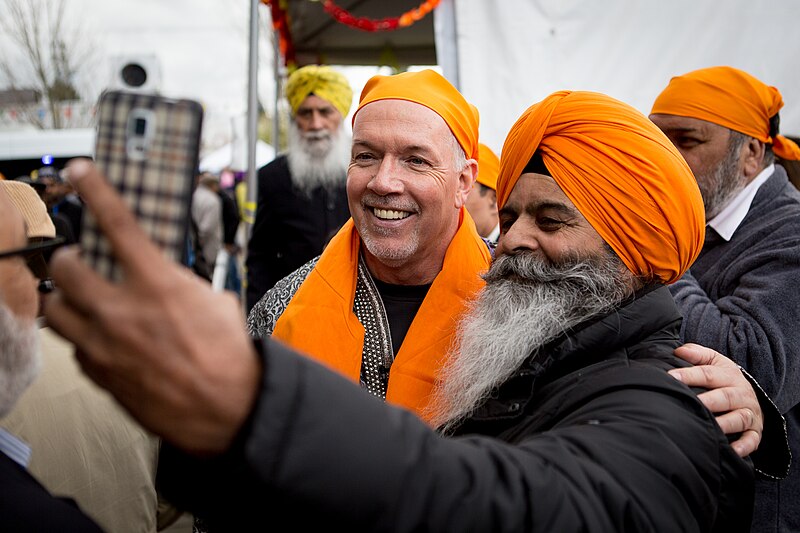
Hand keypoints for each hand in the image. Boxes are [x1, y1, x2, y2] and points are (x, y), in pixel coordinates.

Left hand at [44, 159, 260, 455]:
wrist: (226, 409)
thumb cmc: (228, 357)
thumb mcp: (213, 301)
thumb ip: (179, 283)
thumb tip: (165, 277)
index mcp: (156, 284)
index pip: (116, 222)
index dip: (94, 189)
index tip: (81, 172)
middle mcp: (122, 310)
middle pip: (65, 268)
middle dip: (69, 259)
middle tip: (79, 260)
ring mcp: (105, 344)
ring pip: (55, 310)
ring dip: (64, 299)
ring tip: (79, 300)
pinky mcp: (100, 374)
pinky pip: (74, 349)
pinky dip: (82, 339)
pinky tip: (101, 340)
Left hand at [669, 343, 761, 457]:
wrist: (749, 394)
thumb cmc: (722, 378)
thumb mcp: (714, 361)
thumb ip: (697, 354)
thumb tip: (680, 350)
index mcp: (728, 375)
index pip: (708, 373)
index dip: (689, 375)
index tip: (671, 377)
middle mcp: (741, 394)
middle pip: (725, 397)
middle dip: (709, 401)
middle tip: (693, 403)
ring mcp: (749, 413)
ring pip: (739, 418)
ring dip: (725, 424)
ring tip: (710, 427)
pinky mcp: (755, 431)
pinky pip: (752, 440)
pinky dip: (744, 446)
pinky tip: (731, 451)